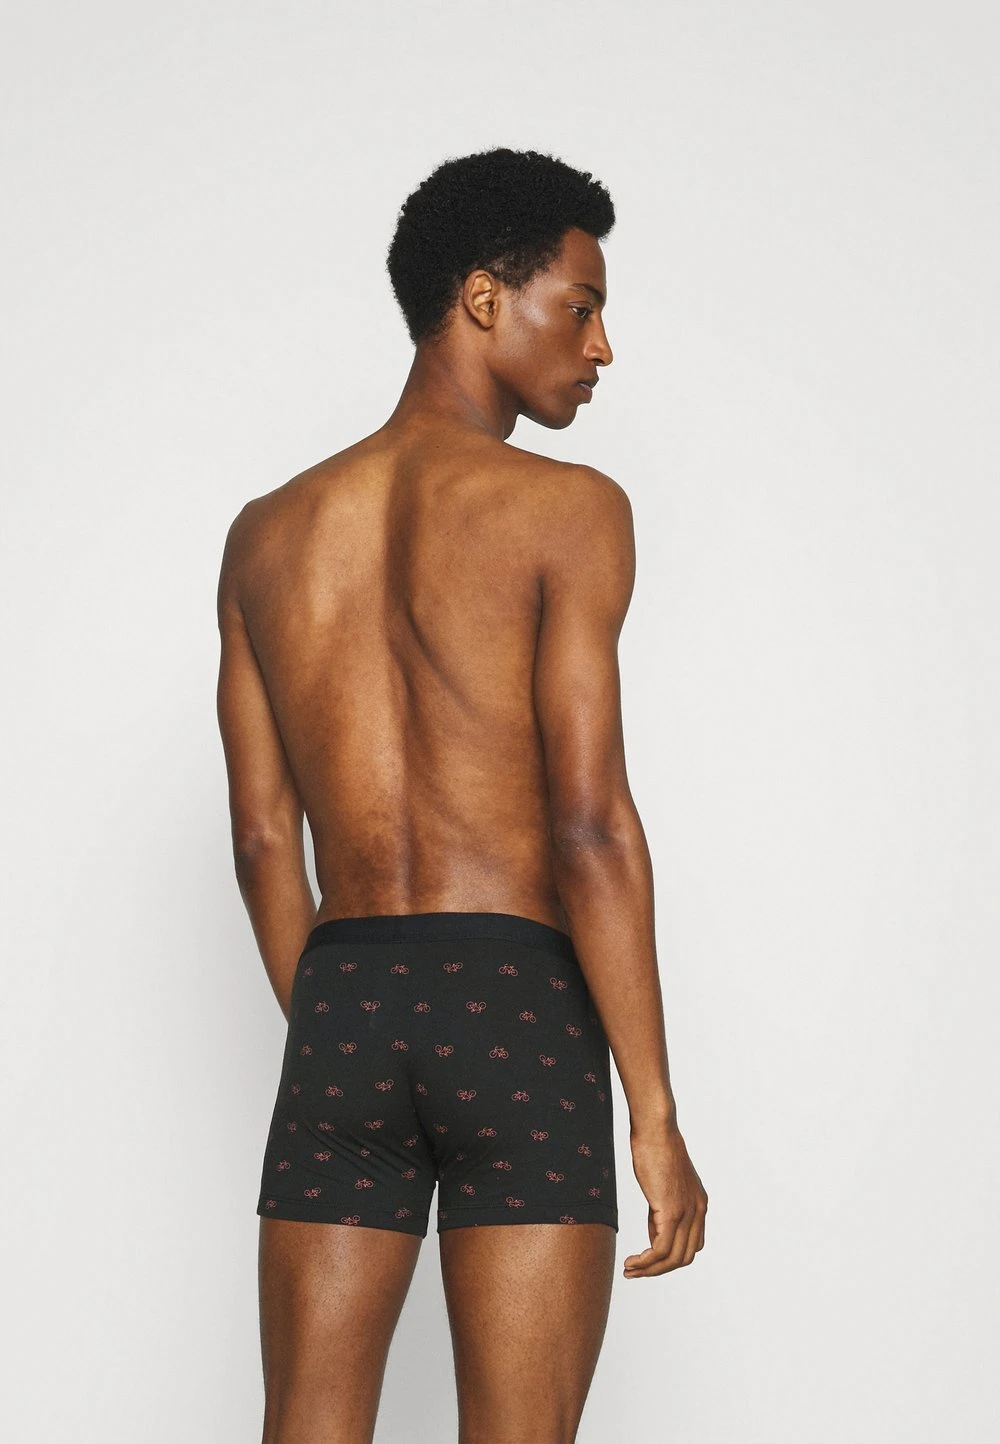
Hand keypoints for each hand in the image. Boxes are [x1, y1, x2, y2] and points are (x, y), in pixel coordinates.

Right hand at [623, 1122, 707, 1277]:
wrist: (656, 1130)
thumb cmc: (655, 1149)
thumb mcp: (663, 1184)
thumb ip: (663, 1210)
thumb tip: (655, 1234)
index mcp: (699, 1204)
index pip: (691, 1245)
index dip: (670, 1258)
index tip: (648, 1260)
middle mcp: (698, 1211)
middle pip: (684, 1257)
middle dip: (659, 1270)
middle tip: (636, 1272)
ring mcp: (687, 1212)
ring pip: (673, 1258)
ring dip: (650, 1270)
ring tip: (629, 1270)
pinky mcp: (672, 1211)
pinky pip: (660, 1249)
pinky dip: (646, 1262)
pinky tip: (632, 1262)